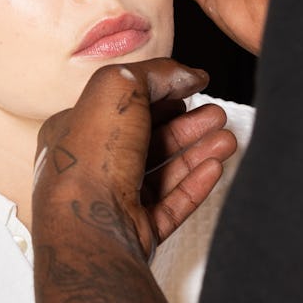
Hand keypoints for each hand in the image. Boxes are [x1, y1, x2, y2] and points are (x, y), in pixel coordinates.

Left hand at [33, 58, 237, 265]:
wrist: (90, 225)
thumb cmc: (92, 157)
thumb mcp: (120, 88)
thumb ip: (157, 73)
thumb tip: (188, 75)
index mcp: (76, 131)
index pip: (122, 108)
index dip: (158, 95)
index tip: (190, 89)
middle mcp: (92, 166)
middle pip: (148, 140)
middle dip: (186, 125)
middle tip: (216, 115)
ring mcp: (114, 201)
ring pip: (163, 172)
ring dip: (196, 152)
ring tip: (227, 140)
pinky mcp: (135, 229)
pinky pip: (171, 204)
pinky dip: (195, 184)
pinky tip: (214, 167)